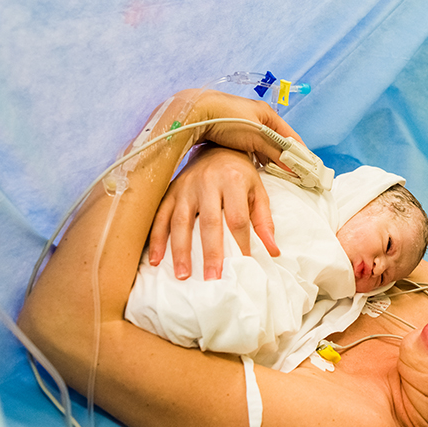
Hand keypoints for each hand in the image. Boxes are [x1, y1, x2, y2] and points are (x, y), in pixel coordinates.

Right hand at [148, 146, 278, 279]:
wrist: (216, 149)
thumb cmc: (240, 175)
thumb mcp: (258, 192)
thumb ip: (264, 221)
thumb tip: (272, 251)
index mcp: (233, 182)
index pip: (238, 219)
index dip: (241, 244)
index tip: (243, 266)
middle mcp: (208, 183)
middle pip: (209, 222)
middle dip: (210, 253)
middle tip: (212, 278)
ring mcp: (186, 187)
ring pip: (180, 221)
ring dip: (180, 250)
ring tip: (183, 275)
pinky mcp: (170, 191)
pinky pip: (160, 216)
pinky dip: (157, 238)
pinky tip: (155, 259)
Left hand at [182, 89, 306, 167]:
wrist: (195, 113)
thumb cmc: (227, 120)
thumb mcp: (257, 138)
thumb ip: (276, 152)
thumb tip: (294, 167)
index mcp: (267, 114)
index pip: (292, 136)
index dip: (301, 152)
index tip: (308, 168)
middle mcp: (257, 117)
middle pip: (278, 141)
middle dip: (286, 157)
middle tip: (293, 174)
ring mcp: (243, 124)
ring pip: (264, 145)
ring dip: (270, 158)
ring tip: (277, 173)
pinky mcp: (230, 132)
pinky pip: (250, 147)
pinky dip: (256, 157)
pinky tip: (256, 167)